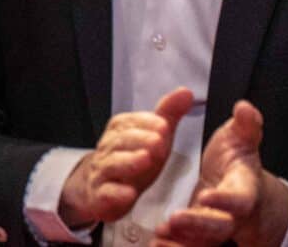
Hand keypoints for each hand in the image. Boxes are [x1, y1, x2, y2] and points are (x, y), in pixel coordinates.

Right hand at [58, 88, 192, 228]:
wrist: (101, 188)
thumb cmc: (132, 158)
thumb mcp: (153, 136)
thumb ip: (167, 114)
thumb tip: (186, 92)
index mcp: (118, 131)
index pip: (128, 122)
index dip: (145, 123)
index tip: (164, 125)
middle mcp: (108, 149)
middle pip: (120, 141)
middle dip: (138, 140)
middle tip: (159, 142)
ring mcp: (103, 173)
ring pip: (112, 165)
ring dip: (129, 162)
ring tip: (146, 160)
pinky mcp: (101, 196)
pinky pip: (106, 193)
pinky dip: (116, 193)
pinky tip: (128, 193)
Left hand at [151, 101, 287, 246]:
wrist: (240, 190)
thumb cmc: (237, 163)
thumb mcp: (242, 140)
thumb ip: (246, 125)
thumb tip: (245, 107)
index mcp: (243, 190)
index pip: (238, 199)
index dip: (225, 200)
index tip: (206, 195)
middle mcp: (230, 214)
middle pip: (220, 226)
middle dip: (198, 224)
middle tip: (175, 219)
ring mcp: (214, 226)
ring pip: (203, 241)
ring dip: (182, 241)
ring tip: (161, 237)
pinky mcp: (198, 235)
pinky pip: (189, 244)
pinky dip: (174, 245)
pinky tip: (156, 244)